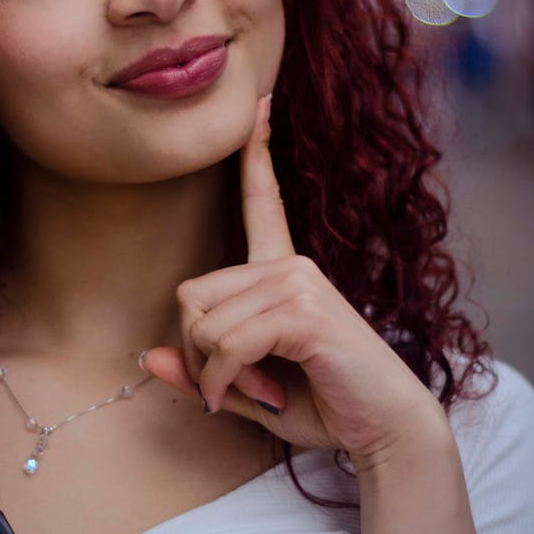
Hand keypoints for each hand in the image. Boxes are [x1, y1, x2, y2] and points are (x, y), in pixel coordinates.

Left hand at [141, 95, 447, 465]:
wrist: (386, 429)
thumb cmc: (322, 402)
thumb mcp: (247, 387)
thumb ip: (202, 370)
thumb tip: (146, 358)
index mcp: (283, 270)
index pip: (264, 200)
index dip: (257, 153)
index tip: (261, 104)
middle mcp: (290, 265)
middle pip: (191, 295)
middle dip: (197, 352)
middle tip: (232, 385)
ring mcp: (299, 282)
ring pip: (204, 324)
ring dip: (214, 375)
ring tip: (255, 392)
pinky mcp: (305, 312)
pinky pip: (228, 345)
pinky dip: (224, 382)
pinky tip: (252, 398)